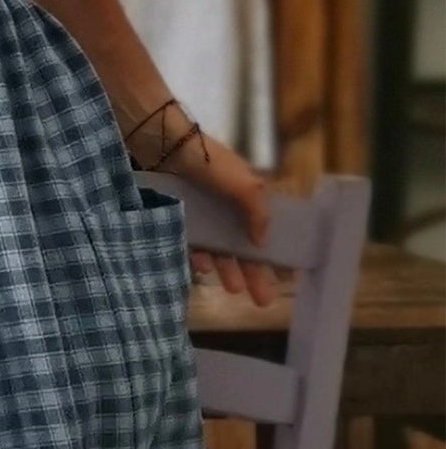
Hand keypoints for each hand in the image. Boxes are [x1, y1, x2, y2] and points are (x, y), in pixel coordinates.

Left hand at [136, 127, 293, 307]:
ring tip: (233, 290)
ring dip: (227, 270)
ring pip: (217, 250)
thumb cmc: (208, 162)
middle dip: (254, 273)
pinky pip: (190, 244)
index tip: (287, 277)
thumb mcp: (243, 184)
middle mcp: (225, 209)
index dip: (275, 252)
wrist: (162, 147)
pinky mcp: (177, 219)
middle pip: (243, 247)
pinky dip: (197, 256)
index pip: (266, 230)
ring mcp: (201, 215)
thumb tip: (262, 242)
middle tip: (263, 301)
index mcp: (246, 198)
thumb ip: (257, 213)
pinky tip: (203, 269)